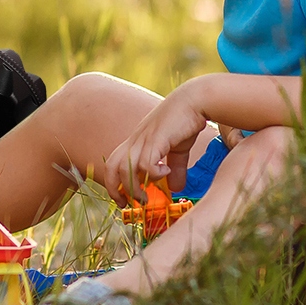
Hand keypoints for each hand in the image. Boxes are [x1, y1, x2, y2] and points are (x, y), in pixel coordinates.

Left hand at [102, 81, 208, 207]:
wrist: (194, 100)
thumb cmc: (184, 122)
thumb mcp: (178, 150)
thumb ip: (175, 168)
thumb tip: (177, 188)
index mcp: (136, 143)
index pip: (113, 163)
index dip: (113, 183)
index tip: (124, 200)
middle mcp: (135, 141)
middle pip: (111, 166)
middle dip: (114, 188)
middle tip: (128, 203)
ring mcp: (144, 139)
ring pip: (125, 167)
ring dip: (134, 187)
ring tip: (147, 196)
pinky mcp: (156, 139)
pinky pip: (146, 162)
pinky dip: (154, 173)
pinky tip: (166, 171)